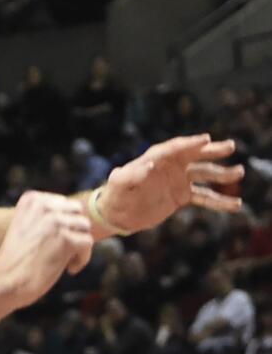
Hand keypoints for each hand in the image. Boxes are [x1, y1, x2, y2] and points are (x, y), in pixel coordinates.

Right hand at [0, 191, 93, 306]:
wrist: (4, 282)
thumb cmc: (14, 261)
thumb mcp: (25, 228)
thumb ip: (45, 217)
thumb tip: (76, 217)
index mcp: (31, 199)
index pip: (63, 203)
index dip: (63, 224)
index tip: (52, 241)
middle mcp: (44, 206)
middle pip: (76, 212)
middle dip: (73, 231)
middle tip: (62, 251)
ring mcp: (55, 221)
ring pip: (84, 227)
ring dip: (78, 245)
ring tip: (65, 261)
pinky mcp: (65, 239)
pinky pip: (87, 243)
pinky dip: (82, 259)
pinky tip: (69, 269)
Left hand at [96, 135, 242, 234]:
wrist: (116, 214)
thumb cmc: (115, 194)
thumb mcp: (118, 183)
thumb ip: (132, 173)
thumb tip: (149, 164)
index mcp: (157, 157)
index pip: (177, 147)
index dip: (191, 144)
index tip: (206, 140)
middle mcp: (171, 166)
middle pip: (196, 155)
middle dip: (213, 151)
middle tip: (230, 147)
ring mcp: (179, 180)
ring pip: (204, 175)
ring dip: (222, 174)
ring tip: (239, 173)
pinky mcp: (182, 196)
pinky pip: (204, 197)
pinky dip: (219, 201)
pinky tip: (235, 204)